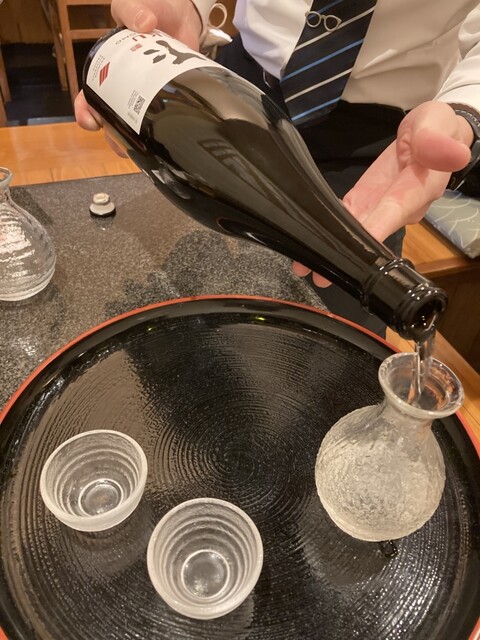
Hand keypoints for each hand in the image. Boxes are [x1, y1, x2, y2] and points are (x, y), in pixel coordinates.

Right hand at [74, 0, 201, 134]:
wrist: (186, 14)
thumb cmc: (152, 8)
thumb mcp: (134, 5)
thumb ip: (134, 10)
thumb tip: (144, 24)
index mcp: (110, 68)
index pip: (90, 94)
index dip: (86, 111)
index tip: (90, 122)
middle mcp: (127, 85)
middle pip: (113, 117)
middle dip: (113, 136)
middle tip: (121, 146)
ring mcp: (149, 94)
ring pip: (137, 124)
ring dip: (136, 140)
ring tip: (142, 151)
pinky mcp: (171, 97)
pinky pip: (163, 119)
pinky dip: (161, 132)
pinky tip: (164, 143)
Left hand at [294, 100, 473, 286]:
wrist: (430, 133)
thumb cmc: (436, 127)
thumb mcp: (438, 123)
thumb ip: (437, 139)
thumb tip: (453, 154)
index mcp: (418, 189)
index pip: (396, 211)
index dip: (377, 229)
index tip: (358, 248)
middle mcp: (400, 208)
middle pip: (371, 233)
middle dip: (346, 253)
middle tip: (318, 273)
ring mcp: (380, 208)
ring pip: (355, 231)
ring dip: (332, 247)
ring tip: (305, 266)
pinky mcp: (365, 201)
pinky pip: (348, 218)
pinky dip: (328, 229)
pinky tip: (309, 242)